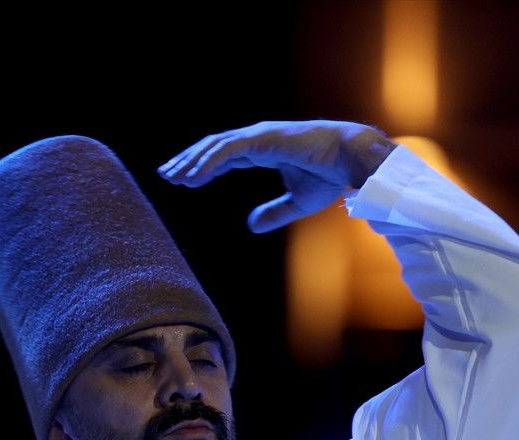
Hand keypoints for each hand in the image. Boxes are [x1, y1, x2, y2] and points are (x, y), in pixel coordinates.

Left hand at [157, 121, 394, 232]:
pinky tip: (192, 177)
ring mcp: (260, 134)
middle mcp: (258, 138)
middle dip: (188, 160)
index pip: (223, 155)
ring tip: (173, 177)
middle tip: (166, 174)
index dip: (202, 166)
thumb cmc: (331, 177)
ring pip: (215, 146)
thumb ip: (274, 212)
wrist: (353, 161)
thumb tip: (251, 226)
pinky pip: (228, 150)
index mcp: (264, 149)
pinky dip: (207, 162)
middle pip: (213, 147)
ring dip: (192, 161)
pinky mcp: (264, 137)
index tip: (183, 180)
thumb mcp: (296, 202)